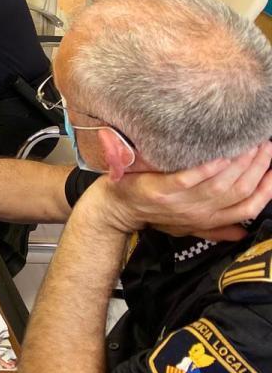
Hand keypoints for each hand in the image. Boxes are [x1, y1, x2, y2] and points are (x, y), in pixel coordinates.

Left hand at [103, 141, 271, 239]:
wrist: (114, 210)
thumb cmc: (153, 211)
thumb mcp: (187, 224)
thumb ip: (216, 227)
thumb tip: (245, 230)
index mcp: (208, 219)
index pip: (249, 206)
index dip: (268, 188)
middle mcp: (198, 213)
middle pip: (239, 191)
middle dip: (258, 167)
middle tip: (266, 143)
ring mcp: (179, 202)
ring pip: (220, 185)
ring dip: (239, 163)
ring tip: (250, 142)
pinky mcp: (160, 190)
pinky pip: (188, 179)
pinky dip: (206, 167)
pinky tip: (220, 152)